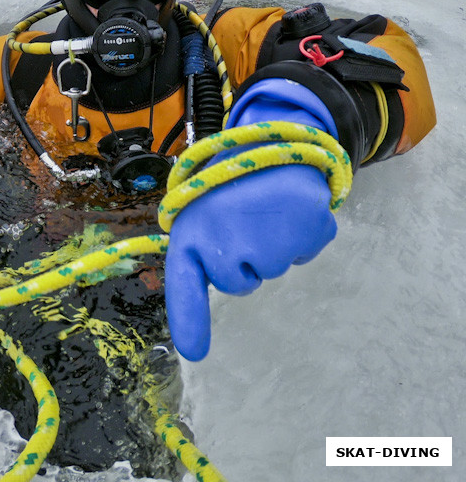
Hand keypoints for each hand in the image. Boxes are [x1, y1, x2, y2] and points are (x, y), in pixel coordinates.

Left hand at [165, 162, 335, 360]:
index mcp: (193, 229)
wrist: (272, 140)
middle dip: (243, 259)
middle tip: (243, 218)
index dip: (189, 318)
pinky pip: (301, 254)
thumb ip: (202, 250)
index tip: (194, 352)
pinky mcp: (305, 229)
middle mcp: (226, 236)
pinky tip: (288, 209)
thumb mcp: (203, 211)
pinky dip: (299, 237)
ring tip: (265, 208)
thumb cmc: (231, 183)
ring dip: (271, 244)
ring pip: (270, 268)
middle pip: (238, 282)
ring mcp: (267, 236)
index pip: (186, 282)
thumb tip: (195, 321)